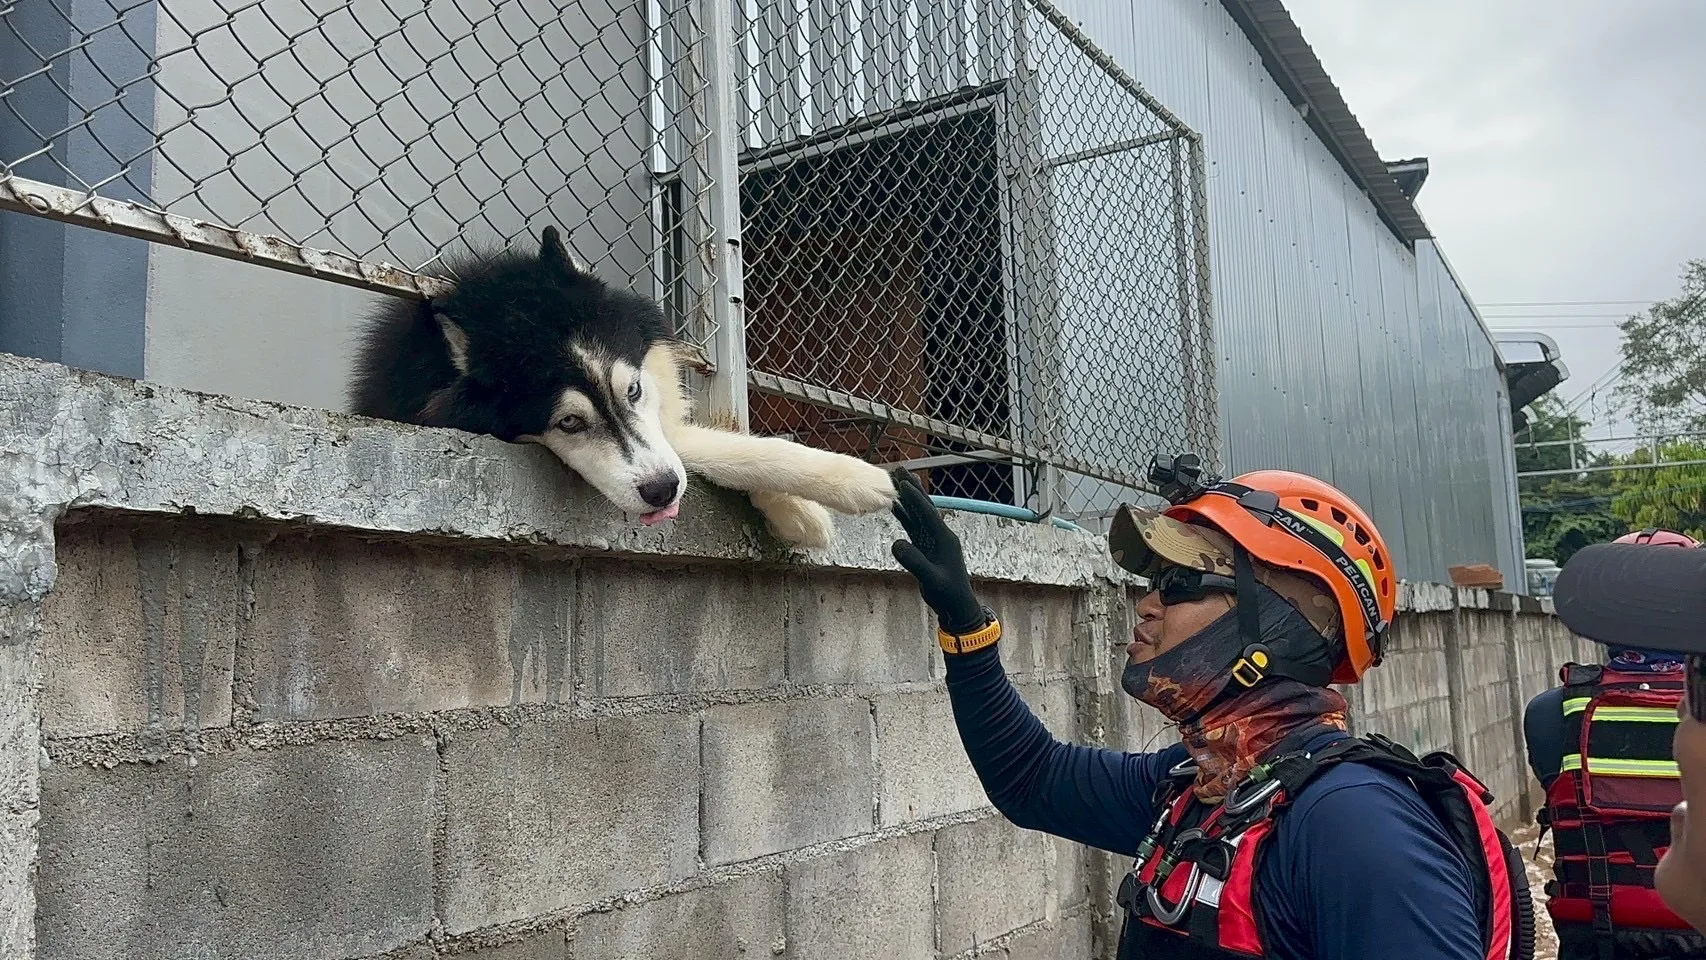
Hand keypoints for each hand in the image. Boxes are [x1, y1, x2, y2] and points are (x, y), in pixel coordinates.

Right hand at [889, 467, 988, 633]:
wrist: (956, 605)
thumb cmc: (947, 593)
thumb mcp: (931, 579)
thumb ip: (915, 561)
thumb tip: (896, 544)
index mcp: (944, 538)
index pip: (927, 513)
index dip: (915, 498)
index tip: (902, 482)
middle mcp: (939, 534)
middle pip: (923, 506)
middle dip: (911, 487)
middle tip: (899, 469)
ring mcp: (933, 539)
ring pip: (917, 514)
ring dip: (906, 498)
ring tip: (894, 481)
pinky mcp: (926, 547)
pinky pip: (914, 526)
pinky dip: (904, 515)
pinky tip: (894, 506)